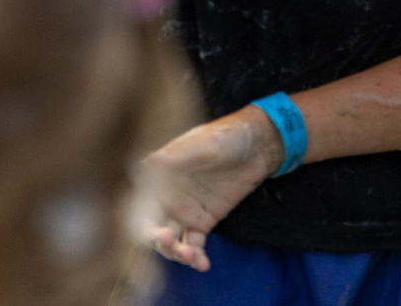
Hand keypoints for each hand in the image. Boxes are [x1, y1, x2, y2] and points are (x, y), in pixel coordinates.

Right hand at [142, 106, 280, 269]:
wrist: (259, 144)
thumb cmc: (226, 135)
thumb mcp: (203, 143)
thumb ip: (177, 157)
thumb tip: (147, 163)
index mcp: (159, 176)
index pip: (141, 203)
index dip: (141, 221)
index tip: (155, 231)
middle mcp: (167, 196)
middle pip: (152, 227)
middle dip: (158, 242)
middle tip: (172, 245)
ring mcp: (184, 211)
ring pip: (172, 240)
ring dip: (176, 253)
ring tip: (192, 258)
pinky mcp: (204, 222)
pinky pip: (194, 245)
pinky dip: (196, 257)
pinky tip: (203, 265)